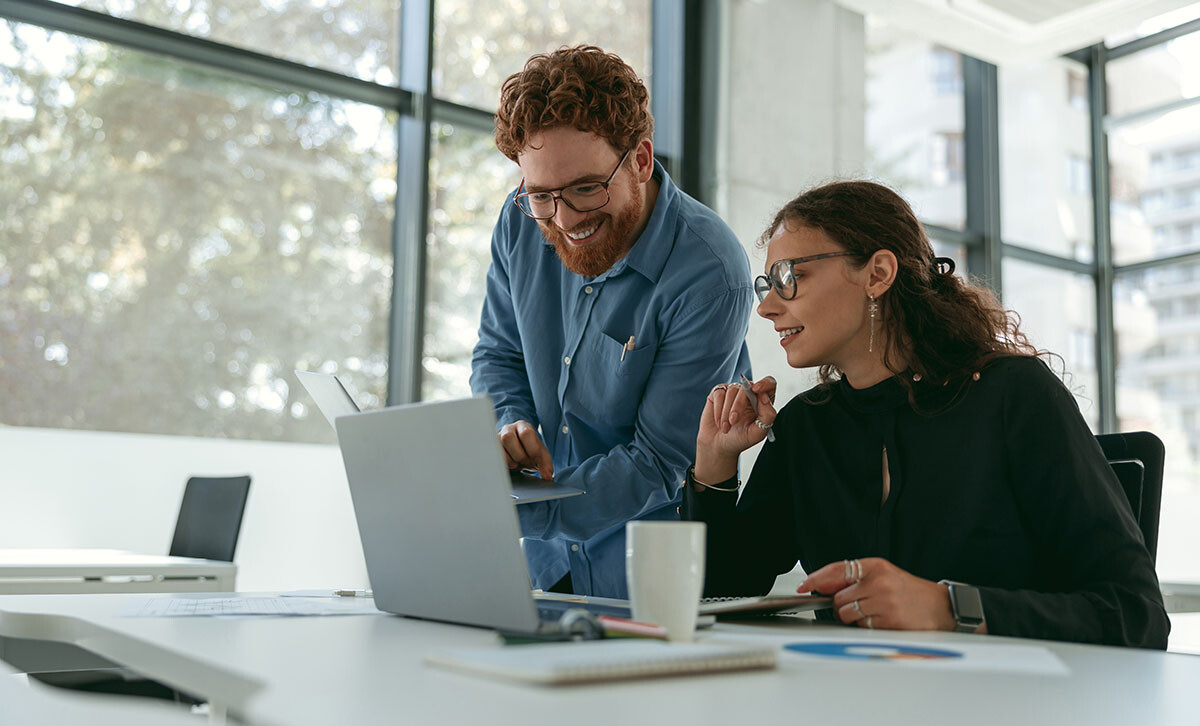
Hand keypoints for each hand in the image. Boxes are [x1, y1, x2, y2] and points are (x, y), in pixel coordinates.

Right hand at [497, 420, 553, 480]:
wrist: (521, 455)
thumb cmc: (531, 452)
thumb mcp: (542, 457)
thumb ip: (546, 465)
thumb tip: (548, 477)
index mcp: (523, 426)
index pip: (526, 433)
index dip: (532, 450)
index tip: (536, 461)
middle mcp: (508, 429)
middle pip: (508, 438)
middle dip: (520, 456)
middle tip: (526, 463)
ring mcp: (497, 439)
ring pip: (499, 449)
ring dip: (511, 461)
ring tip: (518, 465)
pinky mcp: (491, 449)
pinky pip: (493, 458)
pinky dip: (504, 465)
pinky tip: (511, 466)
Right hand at [694, 377, 776, 481]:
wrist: (719, 446)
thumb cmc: (740, 439)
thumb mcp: (758, 433)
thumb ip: (767, 416)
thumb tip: (764, 396)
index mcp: (762, 402)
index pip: (769, 384)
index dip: (765, 383)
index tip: (757, 390)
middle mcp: (749, 394)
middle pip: (747, 387)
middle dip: (738, 405)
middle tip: (733, 421)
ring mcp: (733, 392)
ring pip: (732, 390)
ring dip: (726, 412)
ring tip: (725, 427)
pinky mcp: (719, 393)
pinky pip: (719, 393)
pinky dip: (718, 410)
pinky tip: (719, 422)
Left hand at [797, 557, 956, 631]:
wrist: (943, 607)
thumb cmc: (911, 592)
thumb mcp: (884, 575)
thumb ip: (855, 579)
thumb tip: (822, 587)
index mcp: (876, 566)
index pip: (837, 570)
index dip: (816, 578)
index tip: (804, 586)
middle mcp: (878, 582)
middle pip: (838, 598)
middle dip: (842, 606)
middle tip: (861, 606)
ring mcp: (884, 602)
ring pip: (847, 614)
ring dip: (853, 619)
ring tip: (873, 614)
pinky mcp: (890, 621)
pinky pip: (863, 628)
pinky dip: (867, 628)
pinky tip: (883, 622)